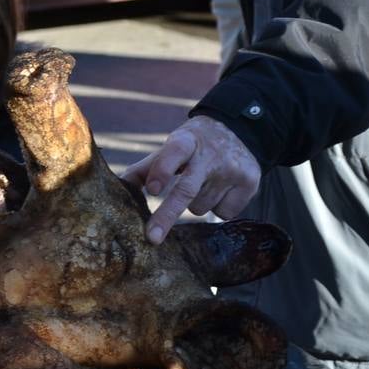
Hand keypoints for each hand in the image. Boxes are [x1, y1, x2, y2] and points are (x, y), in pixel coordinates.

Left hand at [121, 115, 260, 244]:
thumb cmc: (193, 146)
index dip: (162, 171)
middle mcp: (210, 155)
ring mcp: (232, 169)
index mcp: (185, 141)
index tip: (151, 190)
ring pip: (201, 207)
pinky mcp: (250, 182)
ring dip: (195, 205)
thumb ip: (146, 168)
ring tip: (202, 185)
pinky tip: (220, 191)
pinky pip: (224, 213)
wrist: (239, 130)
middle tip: (152, 237)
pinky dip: (217, 208)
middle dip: (167, 215)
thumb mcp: (171, 148)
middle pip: (186, 190)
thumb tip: (118, 189)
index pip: (172, 154)